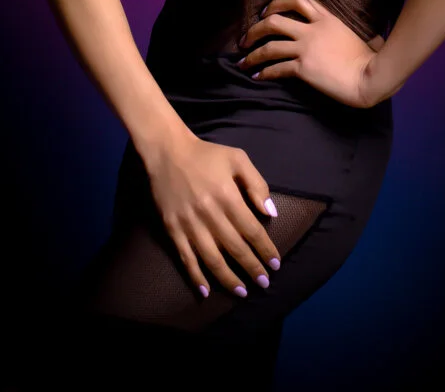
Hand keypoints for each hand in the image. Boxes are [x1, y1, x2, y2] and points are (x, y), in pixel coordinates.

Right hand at [146, 133, 281, 299]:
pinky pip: (186, 258)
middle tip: (265, 283)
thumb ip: (257, 184)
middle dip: (252, 268)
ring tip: (242, 292)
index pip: (252, 230)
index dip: (265, 249)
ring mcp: (190, 224)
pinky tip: (206, 292)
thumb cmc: (207, 155)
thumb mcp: (237, 158)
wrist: (168, 152)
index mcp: (228, 196)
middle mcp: (210, 214)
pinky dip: (196, 277)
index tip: (276, 264)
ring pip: (212, 259)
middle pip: (235, 248)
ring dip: (229, 279)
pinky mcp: (173, 229)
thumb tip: (271, 213)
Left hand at [237, 0, 377, 108]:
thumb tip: (371, 38)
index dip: (276, 3)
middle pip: (274, 20)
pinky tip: (257, 76)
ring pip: (270, 46)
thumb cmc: (370, 59)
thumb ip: (351, 32)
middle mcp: (313, 29)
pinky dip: (264, 72)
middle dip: (255, 29)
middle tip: (245, 38)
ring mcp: (307, 47)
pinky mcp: (304, 68)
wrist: (371, 77)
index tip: (265, 12)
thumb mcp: (358, 35)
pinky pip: (277, 68)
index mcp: (326, 18)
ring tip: (242, 62)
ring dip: (252, 54)